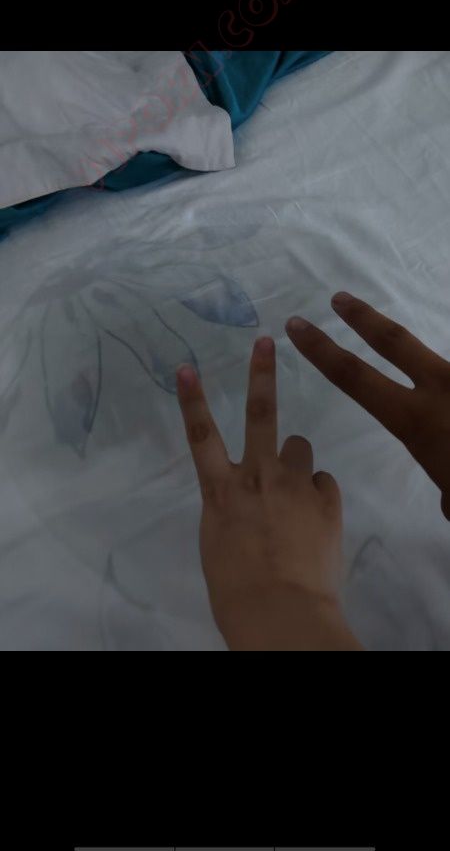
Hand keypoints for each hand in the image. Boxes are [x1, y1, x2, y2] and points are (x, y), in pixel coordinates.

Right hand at [176, 336, 361, 650]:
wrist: (281, 611)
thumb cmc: (235, 589)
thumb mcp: (218, 543)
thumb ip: (229, 510)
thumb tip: (242, 499)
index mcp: (221, 491)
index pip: (201, 436)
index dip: (192, 399)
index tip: (188, 366)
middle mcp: (258, 477)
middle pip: (260, 415)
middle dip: (261, 374)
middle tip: (266, 342)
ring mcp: (295, 484)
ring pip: (300, 445)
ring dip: (296, 460)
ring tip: (295, 486)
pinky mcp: (327, 499)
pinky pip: (323, 481)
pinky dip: (317, 493)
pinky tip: (315, 516)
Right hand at [286, 292, 449, 519]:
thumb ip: (445, 484)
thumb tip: (449, 485)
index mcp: (417, 420)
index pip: (354, 378)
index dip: (321, 350)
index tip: (297, 325)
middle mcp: (442, 389)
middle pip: (393, 340)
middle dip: (362, 317)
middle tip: (339, 298)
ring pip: (442, 364)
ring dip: (434, 375)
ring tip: (437, 403)